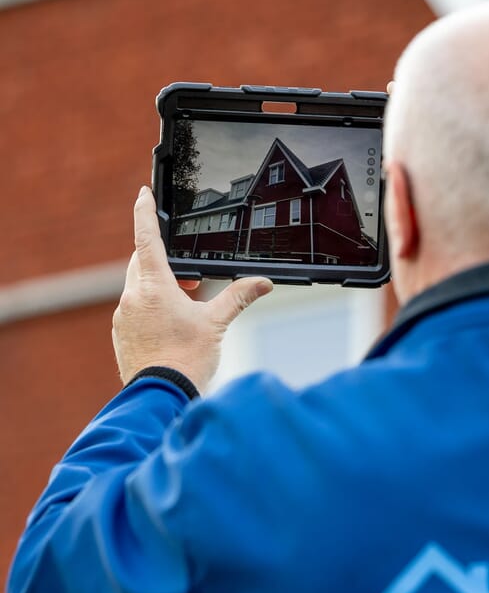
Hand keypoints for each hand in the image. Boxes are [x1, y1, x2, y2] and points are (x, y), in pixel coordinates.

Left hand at [112, 187, 272, 391]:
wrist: (161, 397)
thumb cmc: (186, 362)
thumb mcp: (216, 325)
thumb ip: (238, 298)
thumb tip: (262, 282)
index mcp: (154, 287)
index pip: (146, 238)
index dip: (145, 212)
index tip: (143, 194)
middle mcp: (132, 298)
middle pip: (142, 263)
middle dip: (162, 262)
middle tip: (191, 278)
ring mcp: (123, 318)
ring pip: (138, 288)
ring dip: (159, 289)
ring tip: (186, 307)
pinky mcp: (122, 336)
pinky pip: (134, 311)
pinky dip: (150, 310)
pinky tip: (171, 328)